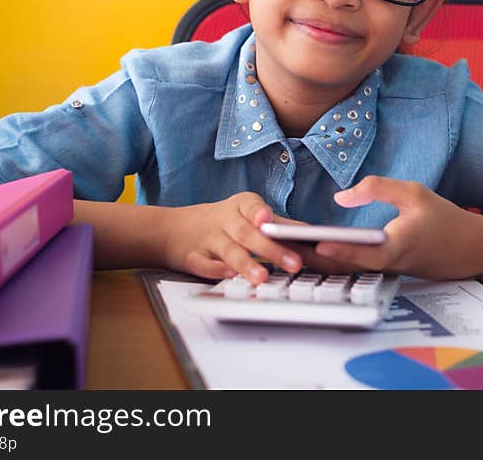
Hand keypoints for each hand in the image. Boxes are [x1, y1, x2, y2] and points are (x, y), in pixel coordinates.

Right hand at [159, 192, 303, 284]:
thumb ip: (278, 225)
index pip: (252, 207)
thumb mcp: (247, 215)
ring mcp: (207, 239)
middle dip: (271, 249)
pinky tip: (228, 275)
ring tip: (263, 277)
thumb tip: (311, 234)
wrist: (171, 229)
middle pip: (247, 233)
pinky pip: (204, 264)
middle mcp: (224, 220)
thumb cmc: (220, 223)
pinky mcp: (192, 257)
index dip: (261, 213)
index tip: (269, 220)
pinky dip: (215, 270)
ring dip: (246, 264)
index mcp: (240, 206)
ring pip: (228, 250)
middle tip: (294, 263)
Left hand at [292, 176, 482, 279]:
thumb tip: (341, 198)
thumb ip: (377, 189)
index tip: (310, 241)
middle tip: (279, 245)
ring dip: (314, 260)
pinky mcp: (382, 273)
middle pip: (342, 265)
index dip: (335, 247)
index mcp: (395, 248)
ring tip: (283, 245)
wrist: (469, 249)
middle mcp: (386, 266)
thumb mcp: (413, 193)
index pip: (359, 251)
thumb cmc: (443, 218)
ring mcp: (383, 272)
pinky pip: (351, 269)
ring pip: (343, 270)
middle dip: (310, 256)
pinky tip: (306, 249)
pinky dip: (328, 261)